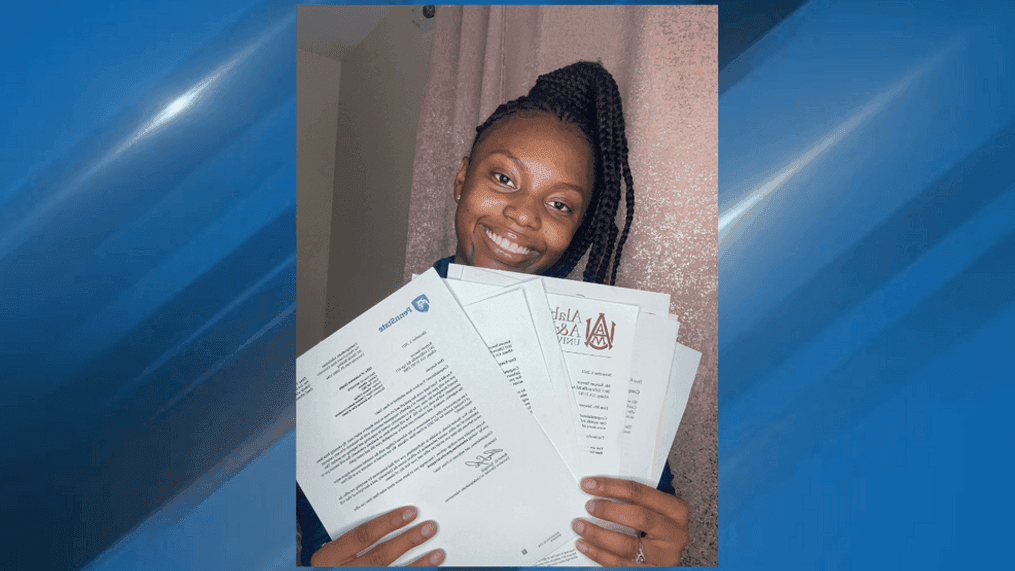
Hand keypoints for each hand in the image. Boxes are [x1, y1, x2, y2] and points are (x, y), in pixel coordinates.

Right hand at [309, 506, 444, 566]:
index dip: (387, 523)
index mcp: (328, 559)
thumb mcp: (329, 555)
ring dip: (418, 564)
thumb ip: (351, 542)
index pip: (362, 536)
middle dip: (407, 541)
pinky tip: (428, 570)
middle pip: (380, 556)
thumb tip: (389, 523)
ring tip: (438, 554)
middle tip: (429, 528)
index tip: (410, 512)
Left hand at [571, 477, 687, 566]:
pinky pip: (620, 564)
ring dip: (598, 534)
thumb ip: (636, 500)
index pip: (641, 493)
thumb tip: (599, 488)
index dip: (612, 487)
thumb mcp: (655, 511)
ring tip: (580, 526)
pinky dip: (599, 554)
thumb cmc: (658, 529)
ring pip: (627, 545)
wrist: (666, 558)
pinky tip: (585, 545)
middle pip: (639, 518)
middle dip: (609, 511)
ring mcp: (664, 556)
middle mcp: (674, 534)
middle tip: (589, 506)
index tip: (590, 484)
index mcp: (676, 511)